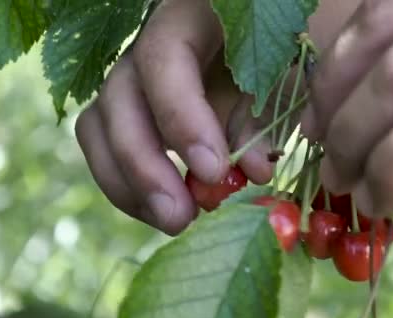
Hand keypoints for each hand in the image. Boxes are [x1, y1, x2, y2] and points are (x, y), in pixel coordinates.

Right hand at [75, 0, 359, 234]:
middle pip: (117, 98)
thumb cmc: (292, 52)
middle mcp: (149, 44)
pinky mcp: (132, 114)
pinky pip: (109, 150)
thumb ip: (269, 114)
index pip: (163, 57)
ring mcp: (135, 80)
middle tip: (181, 216)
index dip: (179, 116)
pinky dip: (131, 188)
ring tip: (173, 222)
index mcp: (191, 18)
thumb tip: (251, 172)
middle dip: (144, 165)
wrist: (286, 45)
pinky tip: (167, 212)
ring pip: (99, 128)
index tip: (213, 170)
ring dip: (129, 184)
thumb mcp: (289, 75)